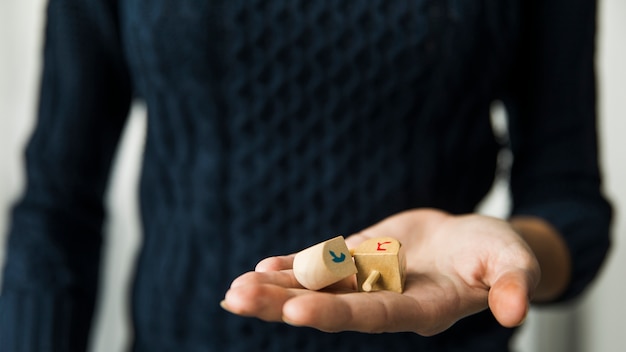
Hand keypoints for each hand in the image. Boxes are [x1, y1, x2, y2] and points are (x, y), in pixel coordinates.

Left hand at [221, 209, 539, 334]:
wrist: (474, 240)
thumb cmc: (498, 254)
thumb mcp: (513, 263)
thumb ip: (512, 285)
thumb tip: (516, 309)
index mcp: (421, 308)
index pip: (374, 316)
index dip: (337, 314)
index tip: (297, 311)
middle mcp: (386, 300)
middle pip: (330, 306)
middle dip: (284, 305)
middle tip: (238, 300)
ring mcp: (370, 280)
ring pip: (317, 287)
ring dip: (276, 289)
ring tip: (233, 292)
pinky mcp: (362, 258)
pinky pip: (322, 265)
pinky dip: (292, 266)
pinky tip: (262, 269)